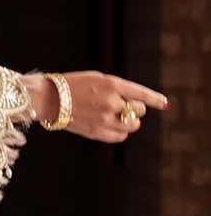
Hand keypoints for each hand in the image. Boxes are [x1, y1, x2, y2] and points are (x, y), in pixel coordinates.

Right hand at [25, 71, 168, 141]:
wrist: (49, 99)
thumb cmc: (73, 86)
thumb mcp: (98, 79)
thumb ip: (118, 89)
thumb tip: (136, 105)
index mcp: (112, 84)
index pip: (142, 94)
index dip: (156, 99)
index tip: (165, 104)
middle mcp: (111, 102)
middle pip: (139, 111)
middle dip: (135, 109)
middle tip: (124, 107)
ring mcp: (104, 119)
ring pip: (131, 126)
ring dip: (129, 122)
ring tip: (118, 118)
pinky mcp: (96, 132)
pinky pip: (119, 137)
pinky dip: (120, 133)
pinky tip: (111, 127)